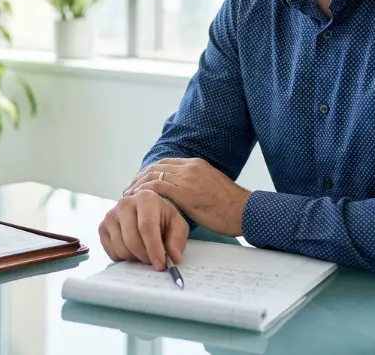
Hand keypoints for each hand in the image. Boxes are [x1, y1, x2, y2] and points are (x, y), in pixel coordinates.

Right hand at [98, 190, 188, 270]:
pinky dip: (123, 258)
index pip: (147, 226)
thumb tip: (174, 257)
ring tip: (145, 253)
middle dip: (145, 256)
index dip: (154, 248)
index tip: (160, 265)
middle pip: (132, 239)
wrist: (146, 211)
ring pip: (121, 248)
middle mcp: (124, 204)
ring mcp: (110, 215)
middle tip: (154, 262)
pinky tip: (133, 251)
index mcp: (145, 198)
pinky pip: (111, 251)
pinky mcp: (102, 227)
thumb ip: (177, 240)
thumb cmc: (162, 217)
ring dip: (135, 258)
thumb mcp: (177, 225)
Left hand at [127, 157, 250, 236]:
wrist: (245, 211)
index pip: (166, 163)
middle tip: (129, 189)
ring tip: (129, 196)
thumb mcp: (212, 187)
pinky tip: (138, 200)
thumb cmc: (232, 206)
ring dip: (139, 185)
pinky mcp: (185, 192)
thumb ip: (196, 185)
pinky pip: (158, 188)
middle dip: (140, 177)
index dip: (150, 172)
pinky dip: (145, 193)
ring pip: (154, 176)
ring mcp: (187, 178)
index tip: (141, 182)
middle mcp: (190, 167)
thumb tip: (185, 195)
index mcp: (196, 164)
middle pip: (156, 167)